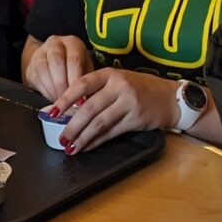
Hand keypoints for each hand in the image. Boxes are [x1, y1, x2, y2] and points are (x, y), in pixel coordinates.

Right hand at [24, 34, 92, 102]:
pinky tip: (53, 98)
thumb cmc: (75, 67)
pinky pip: (36, 78)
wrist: (54, 62)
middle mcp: (55, 43)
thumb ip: (86, 81)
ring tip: (61, 101)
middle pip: (57, 62)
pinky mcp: (30, 65)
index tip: (79, 97)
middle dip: (63, 84)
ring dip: (53, 89)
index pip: (74, 59)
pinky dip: (45, 91)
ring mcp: (40, 53)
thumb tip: (87, 100)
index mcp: (72, 42)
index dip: (76, 80)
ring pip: (43, 69)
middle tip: (68, 100)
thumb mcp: (85, 69)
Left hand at [54, 68, 178, 152]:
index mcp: (110, 74)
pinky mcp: (136, 118)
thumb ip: (98, 91)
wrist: (170, 98)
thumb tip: (70, 110)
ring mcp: (128, 102)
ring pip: (99, 122)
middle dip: (72, 126)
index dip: (65, 99)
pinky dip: (96, 141)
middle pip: (89, 108)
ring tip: (70, 147)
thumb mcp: (119, 81)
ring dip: (82, 137)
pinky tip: (87, 147)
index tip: (52, 112)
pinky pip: (111, 132)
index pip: (82, 84)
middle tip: (61, 138)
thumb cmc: (140, 89)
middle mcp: (119, 86)